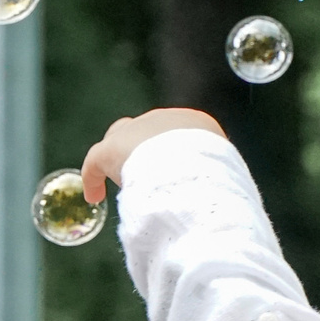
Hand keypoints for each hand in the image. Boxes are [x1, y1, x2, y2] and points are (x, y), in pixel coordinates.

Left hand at [79, 109, 225, 203]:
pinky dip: (94, 178)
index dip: (173, 152)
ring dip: (121, 161)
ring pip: (120, 141)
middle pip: (146, 131)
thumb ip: (215, 179)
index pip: (178, 132)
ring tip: (125, 185)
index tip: (174, 172)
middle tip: (150, 178)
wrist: (192, 171)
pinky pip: (96, 162)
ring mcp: (134, 131)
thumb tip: (216, 201)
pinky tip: (94, 196)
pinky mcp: (110, 149)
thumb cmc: (214, 176)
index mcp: (195, 123)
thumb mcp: (225, 174)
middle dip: (145, 151)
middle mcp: (162, 119)